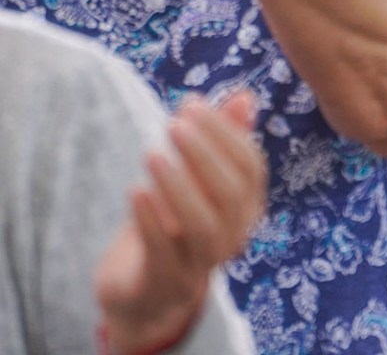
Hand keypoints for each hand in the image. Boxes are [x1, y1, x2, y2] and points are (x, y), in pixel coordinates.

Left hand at [94, 91, 265, 354]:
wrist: (145, 290)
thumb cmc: (175, 221)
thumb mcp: (197, 178)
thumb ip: (222, 139)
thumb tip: (243, 95)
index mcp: (248, 207)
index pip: (251, 166)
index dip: (225, 133)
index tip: (192, 104)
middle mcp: (234, 235)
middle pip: (231, 193)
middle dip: (204, 154)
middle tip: (173, 124)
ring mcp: (202, 264)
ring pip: (203, 225)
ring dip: (179, 185)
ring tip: (151, 154)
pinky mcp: (165, 283)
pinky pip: (162, 252)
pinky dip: (150, 219)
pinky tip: (135, 189)